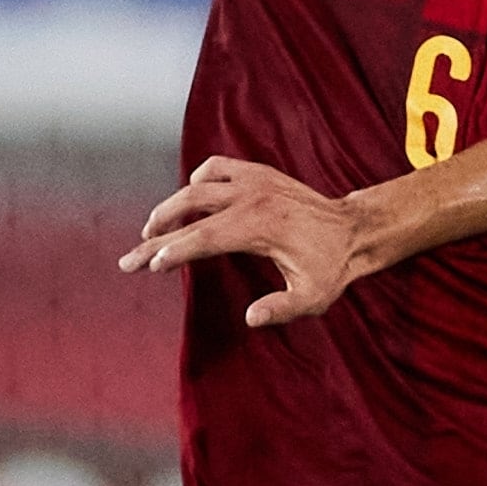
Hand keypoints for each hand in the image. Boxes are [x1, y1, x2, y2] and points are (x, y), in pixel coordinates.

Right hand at [120, 158, 362, 328]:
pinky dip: (197, 180)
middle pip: (188, 211)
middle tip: (132, 258)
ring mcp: (255, 180)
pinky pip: (216, 167)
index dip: (173, 252)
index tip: (150, 266)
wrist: (354, 229)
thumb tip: (250, 318)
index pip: (203, 238)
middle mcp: (253, 197)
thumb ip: (282, 309)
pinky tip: (189, 197)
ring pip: (196, 186)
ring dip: (169, 208)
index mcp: (261, 227)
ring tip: (151, 232)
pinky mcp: (259, 172)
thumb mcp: (314, 297)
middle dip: (156, 235)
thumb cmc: (332, 267)